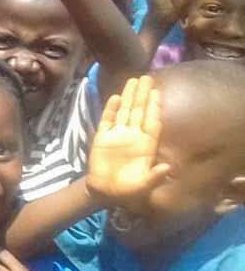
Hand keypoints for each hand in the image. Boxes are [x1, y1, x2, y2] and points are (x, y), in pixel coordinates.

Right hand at [87, 76, 171, 208]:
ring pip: (125, 112)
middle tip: (147, 77)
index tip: (158, 93)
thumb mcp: (143, 187)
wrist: (104, 192)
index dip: (155, 108)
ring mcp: (117, 136)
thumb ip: (154, 177)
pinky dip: (111, 109)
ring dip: (129, 96)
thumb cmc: (128, 191)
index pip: (152, 122)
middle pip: (139, 112)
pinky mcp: (102, 138)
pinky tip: (116, 98)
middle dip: (143, 95)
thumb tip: (167, 168)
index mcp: (146, 146)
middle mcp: (133, 137)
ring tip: (133, 80)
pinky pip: (107, 120)